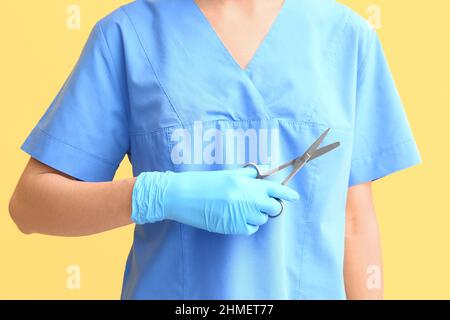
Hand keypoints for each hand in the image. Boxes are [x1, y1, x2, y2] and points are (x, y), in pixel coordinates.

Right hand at [131, 168, 299, 234]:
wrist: (183, 195)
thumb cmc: (205, 182)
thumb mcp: (229, 173)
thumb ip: (250, 174)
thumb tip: (267, 171)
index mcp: (247, 183)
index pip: (276, 189)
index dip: (288, 194)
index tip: (295, 197)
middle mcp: (247, 199)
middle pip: (274, 207)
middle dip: (271, 206)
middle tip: (262, 204)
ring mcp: (241, 214)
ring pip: (262, 219)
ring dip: (257, 215)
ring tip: (241, 209)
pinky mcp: (233, 227)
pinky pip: (250, 229)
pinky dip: (247, 225)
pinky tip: (235, 217)